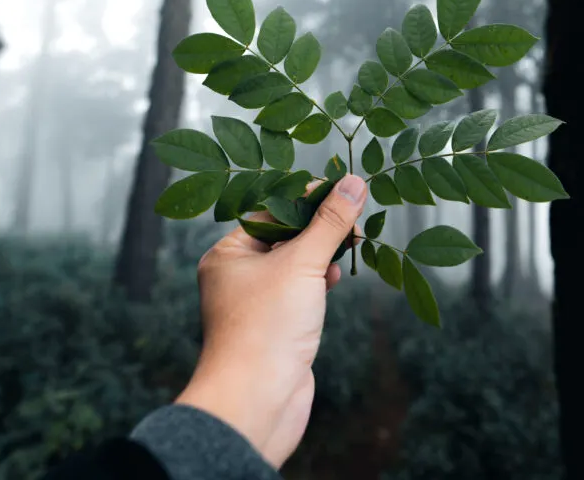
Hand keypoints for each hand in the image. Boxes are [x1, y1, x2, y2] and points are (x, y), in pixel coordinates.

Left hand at [174, 173, 367, 467]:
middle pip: (283, 236)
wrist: (256, 401)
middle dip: (318, 226)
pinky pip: (300, 292)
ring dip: (322, 253)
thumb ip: (330, 223)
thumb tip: (354, 183)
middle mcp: (236, 276)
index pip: (269, 210)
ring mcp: (257, 304)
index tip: (342, 188)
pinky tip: (336, 278)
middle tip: (355, 218)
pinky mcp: (277, 327)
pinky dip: (319, 281)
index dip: (305, 197)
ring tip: (352, 245)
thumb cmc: (266, 329)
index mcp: (227, 254)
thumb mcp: (302, 264)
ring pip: (294, 265)